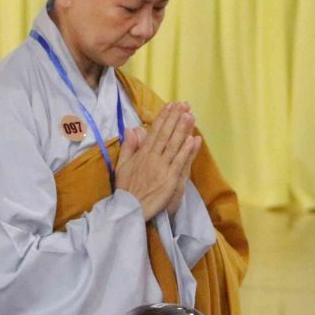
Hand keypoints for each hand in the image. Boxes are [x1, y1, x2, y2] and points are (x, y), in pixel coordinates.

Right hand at [114, 102, 199, 219]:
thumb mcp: (121, 166)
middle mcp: (152, 158)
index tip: (171, 105)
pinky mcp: (170, 179)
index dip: (163, 118)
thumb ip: (128, 147)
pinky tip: (192, 139)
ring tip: (190, 115)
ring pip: (174, 145)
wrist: (129, 209)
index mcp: (142, 154)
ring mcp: (162, 168)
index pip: (154, 131)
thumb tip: (131, 129)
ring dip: (183, 129)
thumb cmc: (126, 189)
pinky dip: (186, 150)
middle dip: (175, 118)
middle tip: (185, 104)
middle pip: (166, 134)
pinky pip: (179, 162)